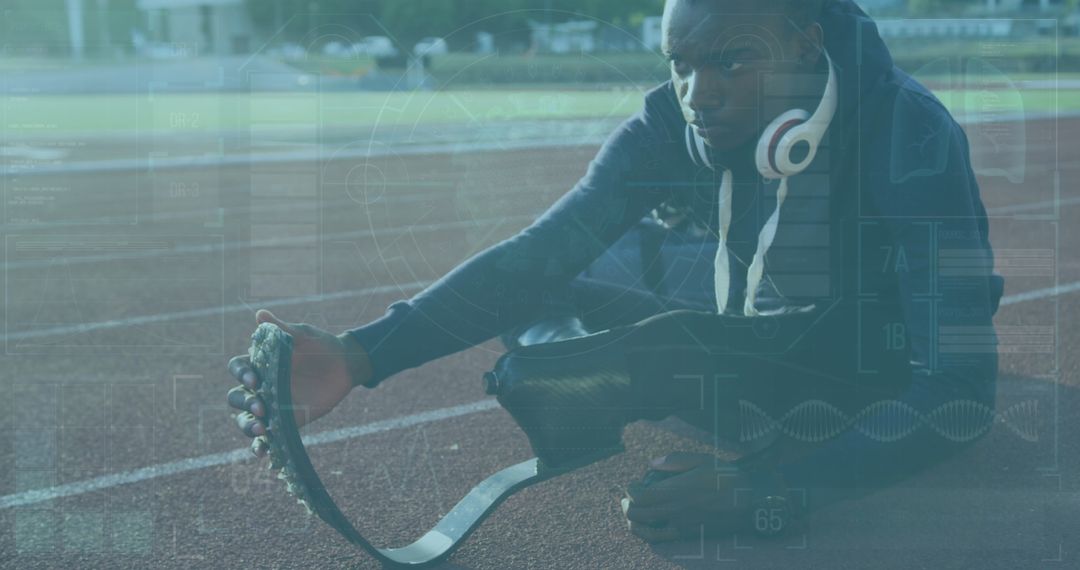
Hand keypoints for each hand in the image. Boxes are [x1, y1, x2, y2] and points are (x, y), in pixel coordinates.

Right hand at [227, 310, 372, 456]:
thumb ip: (282, 329)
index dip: (241, 374)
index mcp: (260, 362)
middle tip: (261, 406)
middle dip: (244, 403)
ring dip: (246, 425)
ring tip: (260, 427)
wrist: (345, 364)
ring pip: (246, 419)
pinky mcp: (285, 421)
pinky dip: (260, 445)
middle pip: (237, 397)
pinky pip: (266, 436)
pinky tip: (262, 452)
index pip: (239, 367)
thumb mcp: (303, 335)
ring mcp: (270, 405)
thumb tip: (261, 315)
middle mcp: (261, 385)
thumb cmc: (321, 345)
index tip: (255, 378)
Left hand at [620, 452, 755, 542]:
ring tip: (633, 510)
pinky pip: (658, 539)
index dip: (630, 489)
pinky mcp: (686, 535)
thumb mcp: (703, 460)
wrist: (750, 503)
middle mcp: (675, 511)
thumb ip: (674, 461)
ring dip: (632, 520)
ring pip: (643, 530)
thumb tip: (651, 464)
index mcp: (677, 490)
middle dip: (626, 503)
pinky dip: (646, 532)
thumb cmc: (727, 478)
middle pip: (636, 513)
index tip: (633, 482)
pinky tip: (647, 524)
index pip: (639, 495)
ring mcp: (680, 525)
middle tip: (629, 496)